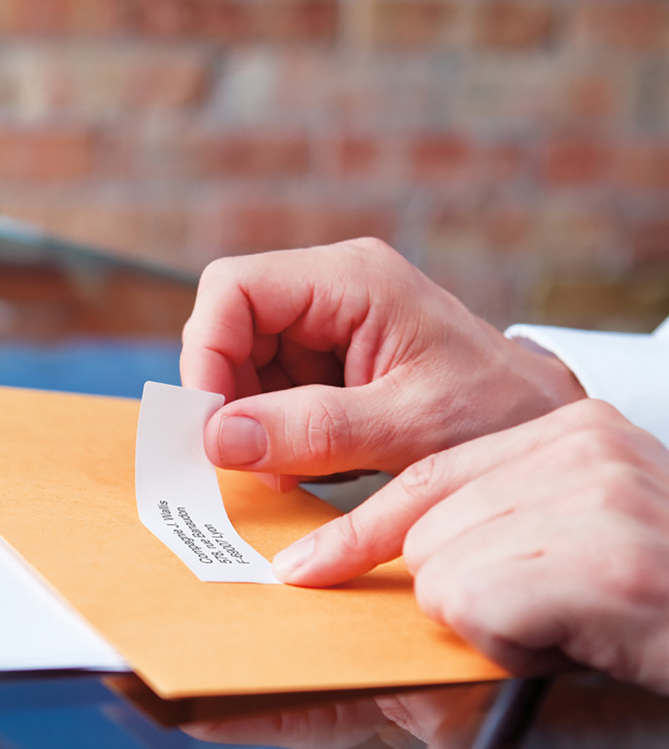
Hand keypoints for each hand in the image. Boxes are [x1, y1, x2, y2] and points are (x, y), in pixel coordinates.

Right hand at [180, 239, 584, 489]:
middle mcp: (333, 291)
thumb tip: (217, 438)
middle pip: (231, 329)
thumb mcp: (405, 428)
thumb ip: (311, 430)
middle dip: (232, 400)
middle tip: (258, 463)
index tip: (212, 427)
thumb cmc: (496, 414)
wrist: (541, 426)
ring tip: (303, 468)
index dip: (207, 354)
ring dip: (256, 425)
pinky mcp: (331, 360)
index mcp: (352, 280)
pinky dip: (280, 435)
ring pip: (245, 366)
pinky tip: (321, 460)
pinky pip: (273, 392)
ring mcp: (330, 325)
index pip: (233, 290)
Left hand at [274, 400, 668, 692]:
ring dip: (491, 619)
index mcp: (570, 431)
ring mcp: (593, 499)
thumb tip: (408, 555)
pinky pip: (473, 608)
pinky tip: (578, 638)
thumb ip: (502, 523)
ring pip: (441, 573)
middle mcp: (580, 450)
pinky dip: (509, 644)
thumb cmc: (661, 594)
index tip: (308, 564)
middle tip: (547, 605)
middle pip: (425, 532)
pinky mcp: (598, 560)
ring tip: (574, 620)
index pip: (426, 478)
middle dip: (461, 588)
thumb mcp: (582, 535)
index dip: (360, 530)